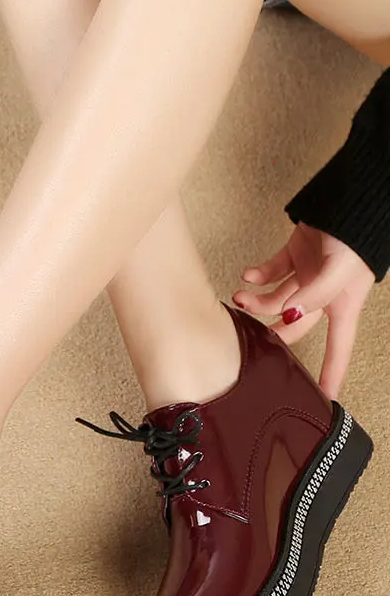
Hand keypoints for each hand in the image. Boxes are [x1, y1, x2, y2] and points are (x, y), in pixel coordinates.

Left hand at [232, 223, 373, 399]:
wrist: (348, 198)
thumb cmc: (355, 236)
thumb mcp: (341, 269)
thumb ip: (315, 295)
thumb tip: (289, 316)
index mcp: (342, 303)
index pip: (339, 346)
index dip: (332, 373)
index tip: (325, 397)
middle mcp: (323, 295)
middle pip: (294, 326)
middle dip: (272, 333)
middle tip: (249, 337)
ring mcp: (307, 276)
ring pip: (276, 300)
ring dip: (255, 301)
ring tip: (239, 297)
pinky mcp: (293, 256)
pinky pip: (271, 274)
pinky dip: (256, 277)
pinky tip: (247, 276)